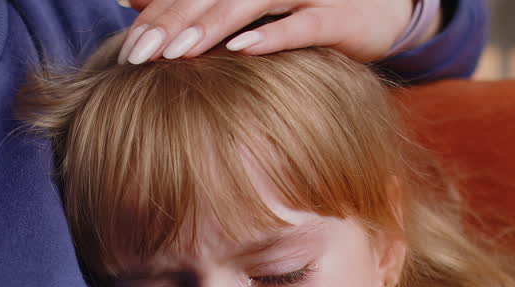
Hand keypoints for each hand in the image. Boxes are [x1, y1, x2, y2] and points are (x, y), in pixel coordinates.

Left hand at [116, 0, 416, 64]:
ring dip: (212, 25)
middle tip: (137, 55)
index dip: (161, 14)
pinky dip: (272, 36)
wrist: (384, 10)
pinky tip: (241, 50)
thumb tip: (134, 1)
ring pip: (252, 2)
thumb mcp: (250, 6)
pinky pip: (301, 25)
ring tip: (176, 52)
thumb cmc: (305, 10)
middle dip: (174, 23)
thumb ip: (196, 2)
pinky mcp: (339, 16)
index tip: (130, 47)